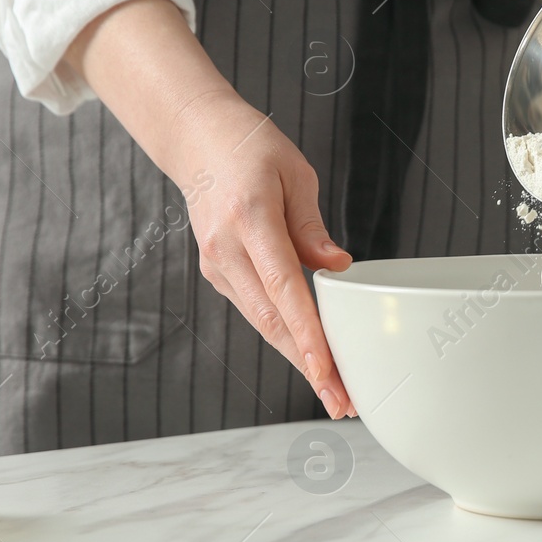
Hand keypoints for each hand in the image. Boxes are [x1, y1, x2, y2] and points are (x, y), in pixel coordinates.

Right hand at [65, 0, 355, 418]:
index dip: (309, 335)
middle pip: (273, 321)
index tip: (330, 370)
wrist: (197, 139)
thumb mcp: (295, 174)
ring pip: (263, 324)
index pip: (284, 289)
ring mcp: (217, 264)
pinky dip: (284, 335)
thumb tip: (339, 270)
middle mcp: (227, 249)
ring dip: (300, 359)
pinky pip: (256, 310)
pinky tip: (311, 355)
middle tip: (344, 401)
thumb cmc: (251, 147)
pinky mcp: (217, 272)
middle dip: (310, 366)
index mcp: (250, 219)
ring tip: (335, 390)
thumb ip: (313, 228)